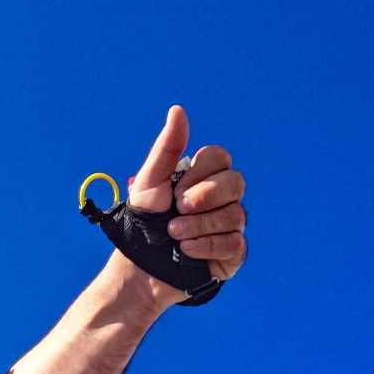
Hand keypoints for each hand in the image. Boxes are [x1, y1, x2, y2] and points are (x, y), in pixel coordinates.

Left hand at [128, 105, 246, 281]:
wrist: (138, 264)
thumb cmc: (143, 219)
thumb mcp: (150, 180)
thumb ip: (166, 146)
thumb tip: (178, 109)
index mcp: (204, 177)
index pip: (220, 157)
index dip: (200, 173)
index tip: (175, 188)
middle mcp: (222, 198)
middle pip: (236, 183)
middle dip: (203, 196)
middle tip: (177, 209)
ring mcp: (230, 224)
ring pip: (235, 215)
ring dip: (199, 225)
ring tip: (173, 233)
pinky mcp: (233, 252)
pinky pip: (235, 243)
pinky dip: (207, 245)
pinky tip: (187, 250)